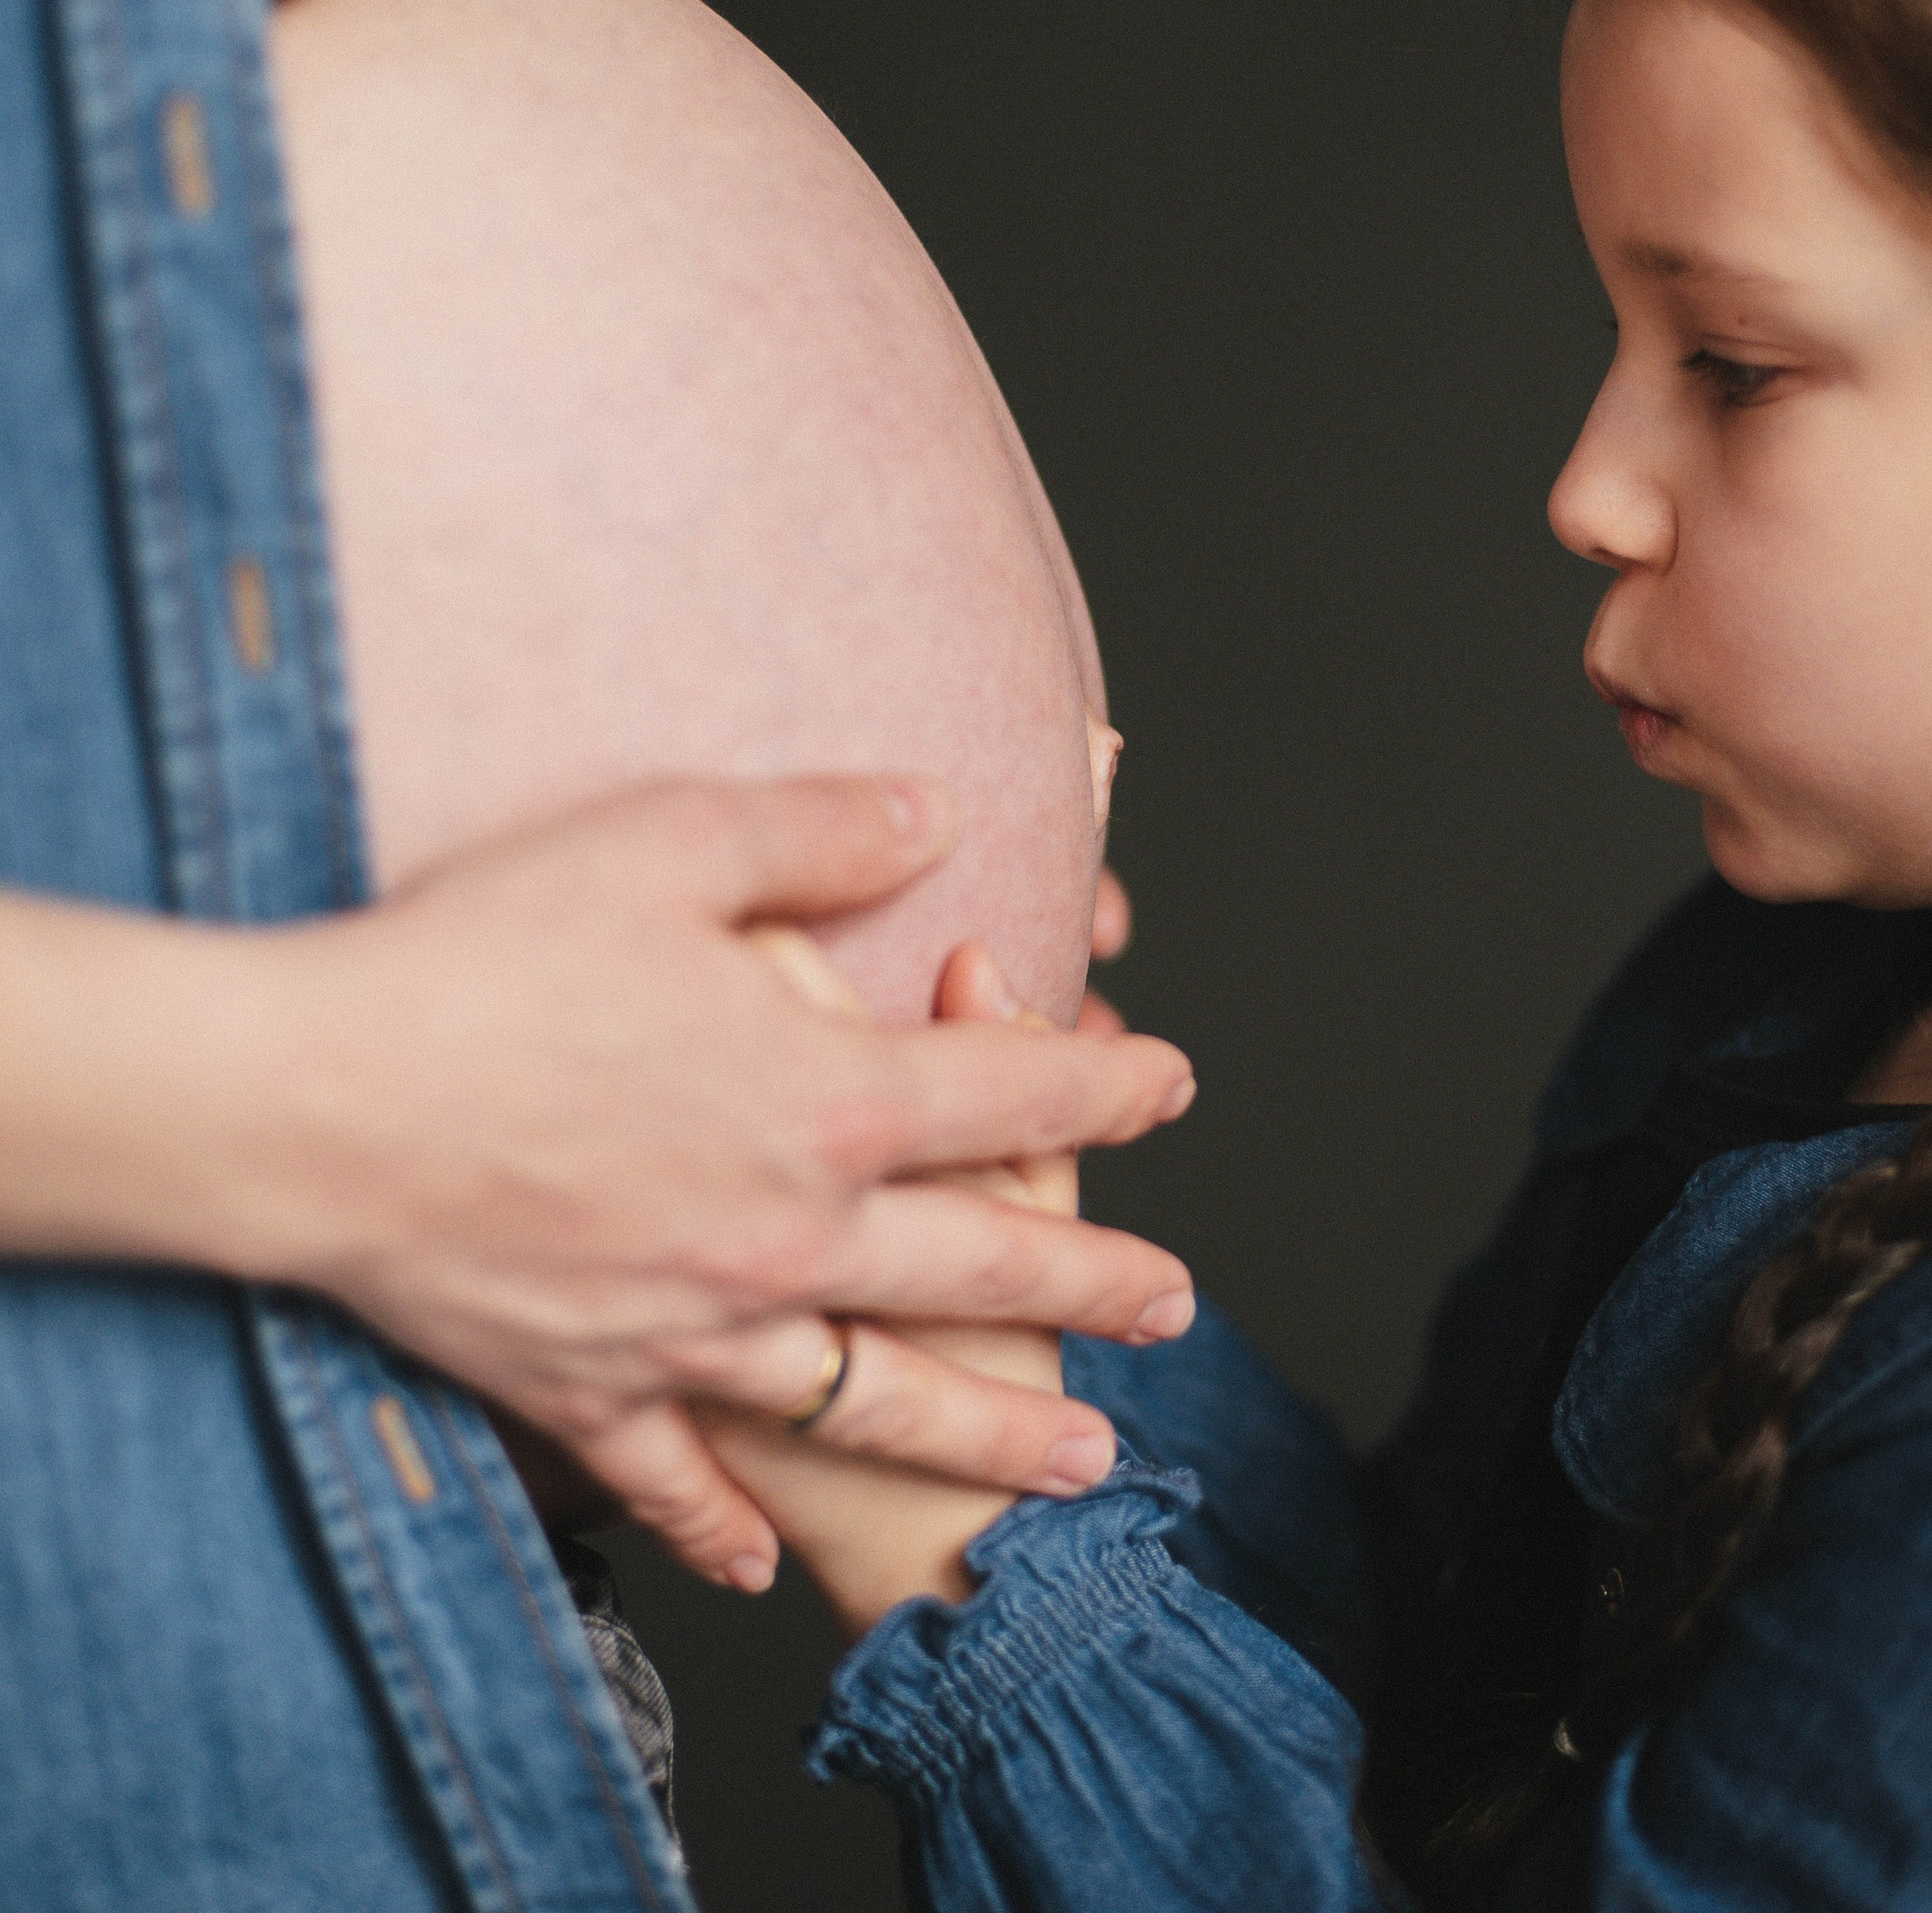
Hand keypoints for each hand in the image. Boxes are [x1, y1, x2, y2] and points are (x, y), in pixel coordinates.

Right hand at [3, 780, 1195, 1589]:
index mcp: (825, 1095)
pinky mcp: (590, 1387)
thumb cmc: (486, 953)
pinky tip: (763, 1564)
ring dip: (989, 1431)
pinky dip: (721, 1525)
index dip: (1107, 1084)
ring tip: (1077, 1464)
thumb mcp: (671, 839)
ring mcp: (697, 1326)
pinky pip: (676, 1479)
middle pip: (984, 1266)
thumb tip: (941, 813)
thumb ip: (822, 830)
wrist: (312, 1096)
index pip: (1012, 1091)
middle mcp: (790, 1229)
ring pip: (880, 1400)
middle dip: (1094, 1285)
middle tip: (1173, 1309)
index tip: (1171, 1085)